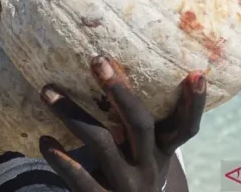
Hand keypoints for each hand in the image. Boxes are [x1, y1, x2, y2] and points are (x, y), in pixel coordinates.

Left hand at [38, 56, 205, 191]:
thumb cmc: (130, 169)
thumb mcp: (141, 150)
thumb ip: (133, 118)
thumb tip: (111, 63)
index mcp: (162, 150)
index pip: (185, 127)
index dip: (193, 103)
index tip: (196, 73)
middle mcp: (149, 167)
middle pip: (140, 125)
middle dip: (121, 92)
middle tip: (97, 60)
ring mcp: (126, 185)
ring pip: (102, 145)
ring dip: (72, 114)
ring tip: (47, 91)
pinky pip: (80, 178)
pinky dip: (61, 158)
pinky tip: (44, 140)